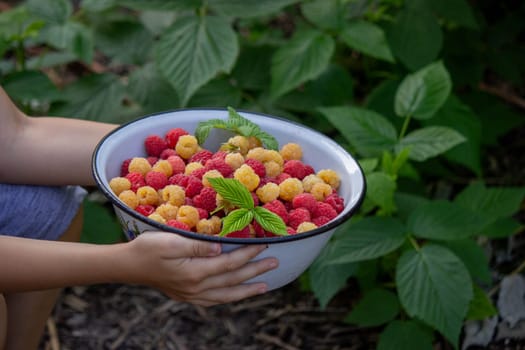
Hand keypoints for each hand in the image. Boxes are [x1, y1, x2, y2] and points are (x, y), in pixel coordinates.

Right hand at [125, 232, 277, 305]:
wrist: (127, 266)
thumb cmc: (147, 248)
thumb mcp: (170, 241)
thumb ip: (196, 246)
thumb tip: (220, 248)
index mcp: (194, 272)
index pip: (229, 263)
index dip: (248, 254)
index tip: (264, 244)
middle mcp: (196, 288)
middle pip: (232, 280)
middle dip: (255, 271)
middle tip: (274, 263)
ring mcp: (191, 295)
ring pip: (226, 295)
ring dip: (246, 289)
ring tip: (264, 286)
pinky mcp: (186, 296)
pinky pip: (213, 301)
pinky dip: (228, 298)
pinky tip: (235, 295)